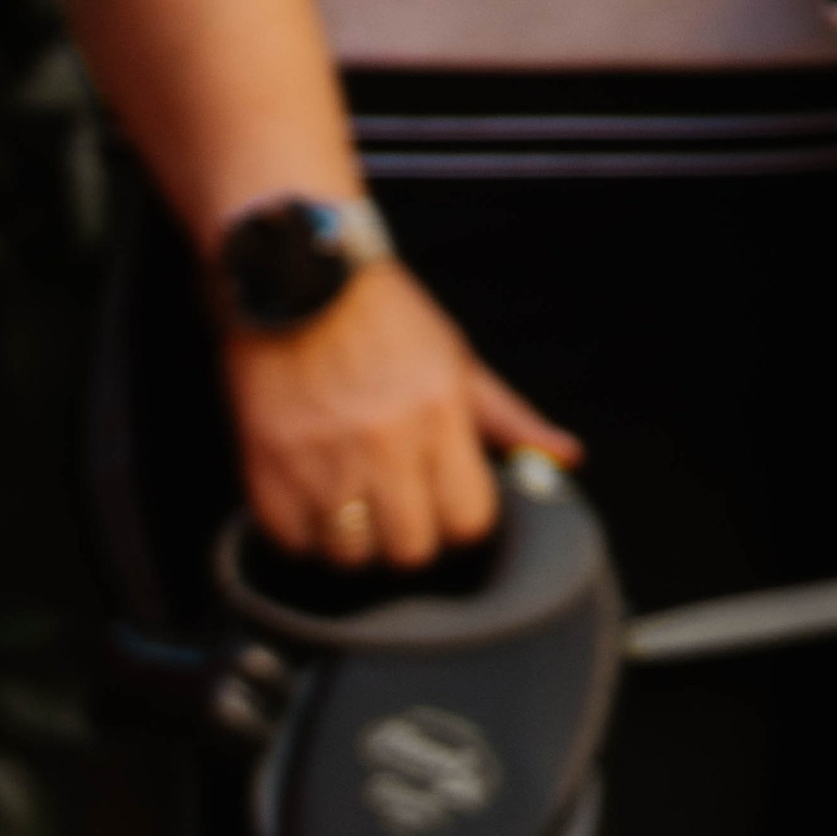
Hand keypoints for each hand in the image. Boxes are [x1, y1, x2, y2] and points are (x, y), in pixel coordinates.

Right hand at [224, 260, 580, 565]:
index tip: (443, 503)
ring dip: (354, 541)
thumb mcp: (456, 359)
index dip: (459, 520)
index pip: (468, 522)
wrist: (297, 278)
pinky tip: (310, 496)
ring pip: (352, 557)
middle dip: (408, 537)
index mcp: (438, 416)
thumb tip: (566, 458)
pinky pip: (293, 543)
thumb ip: (509, 419)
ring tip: (349, 502)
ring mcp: (323, 461)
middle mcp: (384, 444)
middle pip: (411, 550)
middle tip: (394, 506)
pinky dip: (302, 532)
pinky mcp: (269, 471)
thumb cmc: (382, 317)